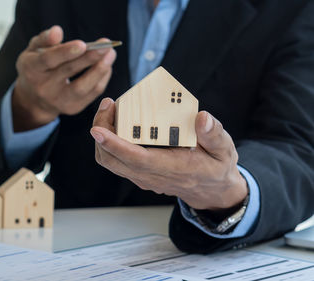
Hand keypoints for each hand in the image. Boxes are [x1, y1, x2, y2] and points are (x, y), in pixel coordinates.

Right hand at [12, 25, 116, 131]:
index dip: (65, 52)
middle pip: (69, 72)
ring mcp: (58, 100)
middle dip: (89, 58)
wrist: (33, 98)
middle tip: (106, 45)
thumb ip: (45, 39)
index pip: (48, 60)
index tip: (83, 44)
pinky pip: (91, 94)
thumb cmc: (36, 66)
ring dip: (99, 70)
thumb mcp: (33, 50)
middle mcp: (43, 87)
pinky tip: (107, 65)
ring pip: (82, 87)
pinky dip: (102, 78)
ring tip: (111, 54)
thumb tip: (57, 31)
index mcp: (31, 69)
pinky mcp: (72, 108)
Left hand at [90, 98, 247, 212]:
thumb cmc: (215, 167)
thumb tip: (202, 117)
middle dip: (102, 131)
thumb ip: (214, 134)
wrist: (210, 191)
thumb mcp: (224, 150)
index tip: (97, 129)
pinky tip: (118, 120)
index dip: (114, 144)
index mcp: (171, 168)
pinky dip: (109, 140)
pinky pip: (114, 159)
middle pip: (112, 159)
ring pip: (109, 160)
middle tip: (108, 104)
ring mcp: (141, 176)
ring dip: (103, 135)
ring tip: (111, 109)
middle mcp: (150, 175)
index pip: (135, 159)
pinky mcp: (138, 173)